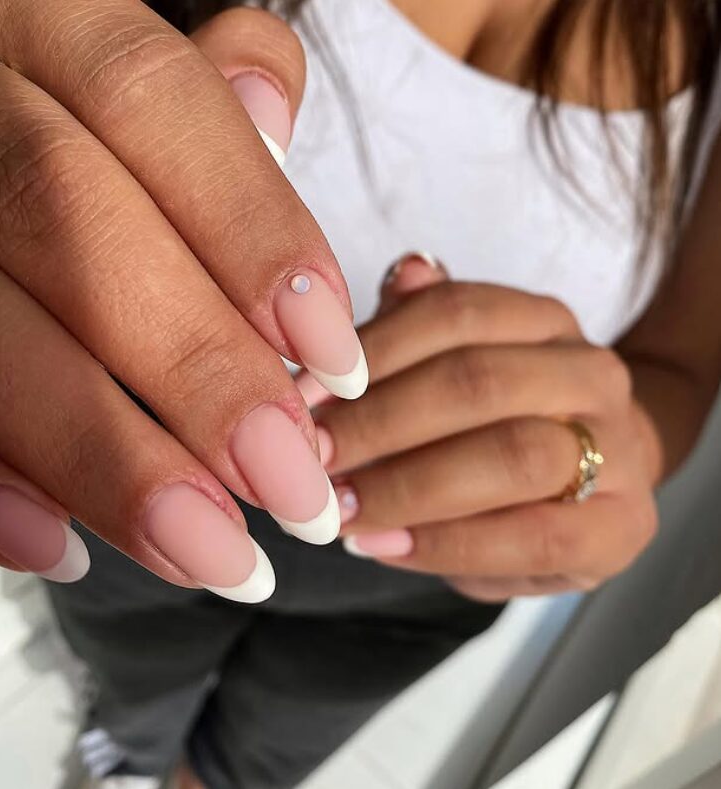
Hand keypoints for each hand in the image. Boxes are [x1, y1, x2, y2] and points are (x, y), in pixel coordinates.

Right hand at [0, 7, 366, 601]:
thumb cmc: (71, 132)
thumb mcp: (131, 87)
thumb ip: (208, 100)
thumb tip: (274, 113)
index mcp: (39, 23)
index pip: (152, 101)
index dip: (257, 234)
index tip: (337, 365)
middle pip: (72, 223)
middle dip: (198, 377)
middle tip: (295, 495)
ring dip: (106, 462)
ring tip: (215, 555)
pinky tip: (66, 549)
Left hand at [302, 255, 658, 601]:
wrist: (595, 474)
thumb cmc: (503, 418)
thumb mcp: (460, 362)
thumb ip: (425, 322)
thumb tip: (405, 272)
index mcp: (545, 320)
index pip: (453, 312)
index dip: (368, 353)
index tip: (298, 395)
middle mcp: (591, 372)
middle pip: (479, 382)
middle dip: (378, 426)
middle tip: (308, 461)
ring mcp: (619, 451)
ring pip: (512, 457)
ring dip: (407, 488)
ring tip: (338, 511)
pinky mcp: (622, 529)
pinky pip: (533, 538)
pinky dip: (447, 544)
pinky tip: (384, 546)